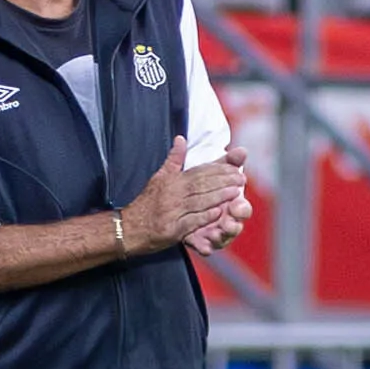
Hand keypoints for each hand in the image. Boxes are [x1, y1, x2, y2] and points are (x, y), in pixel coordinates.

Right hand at [118, 139, 249, 251]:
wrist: (128, 228)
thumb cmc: (146, 203)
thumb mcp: (159, 178)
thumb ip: (173, 159)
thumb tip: (181, 138)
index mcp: (172, 181)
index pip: (198, 172)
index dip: (218, 170)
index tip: (235, 168)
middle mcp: (172, 194)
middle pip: (201, 185)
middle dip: (223, 181)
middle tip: (241, 180)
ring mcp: (171, 212)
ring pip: (198, 201)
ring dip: (218, 197)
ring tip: (235, 193)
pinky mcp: (171, 229)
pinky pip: (190, 221)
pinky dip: (204, 217)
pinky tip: (217, 214)